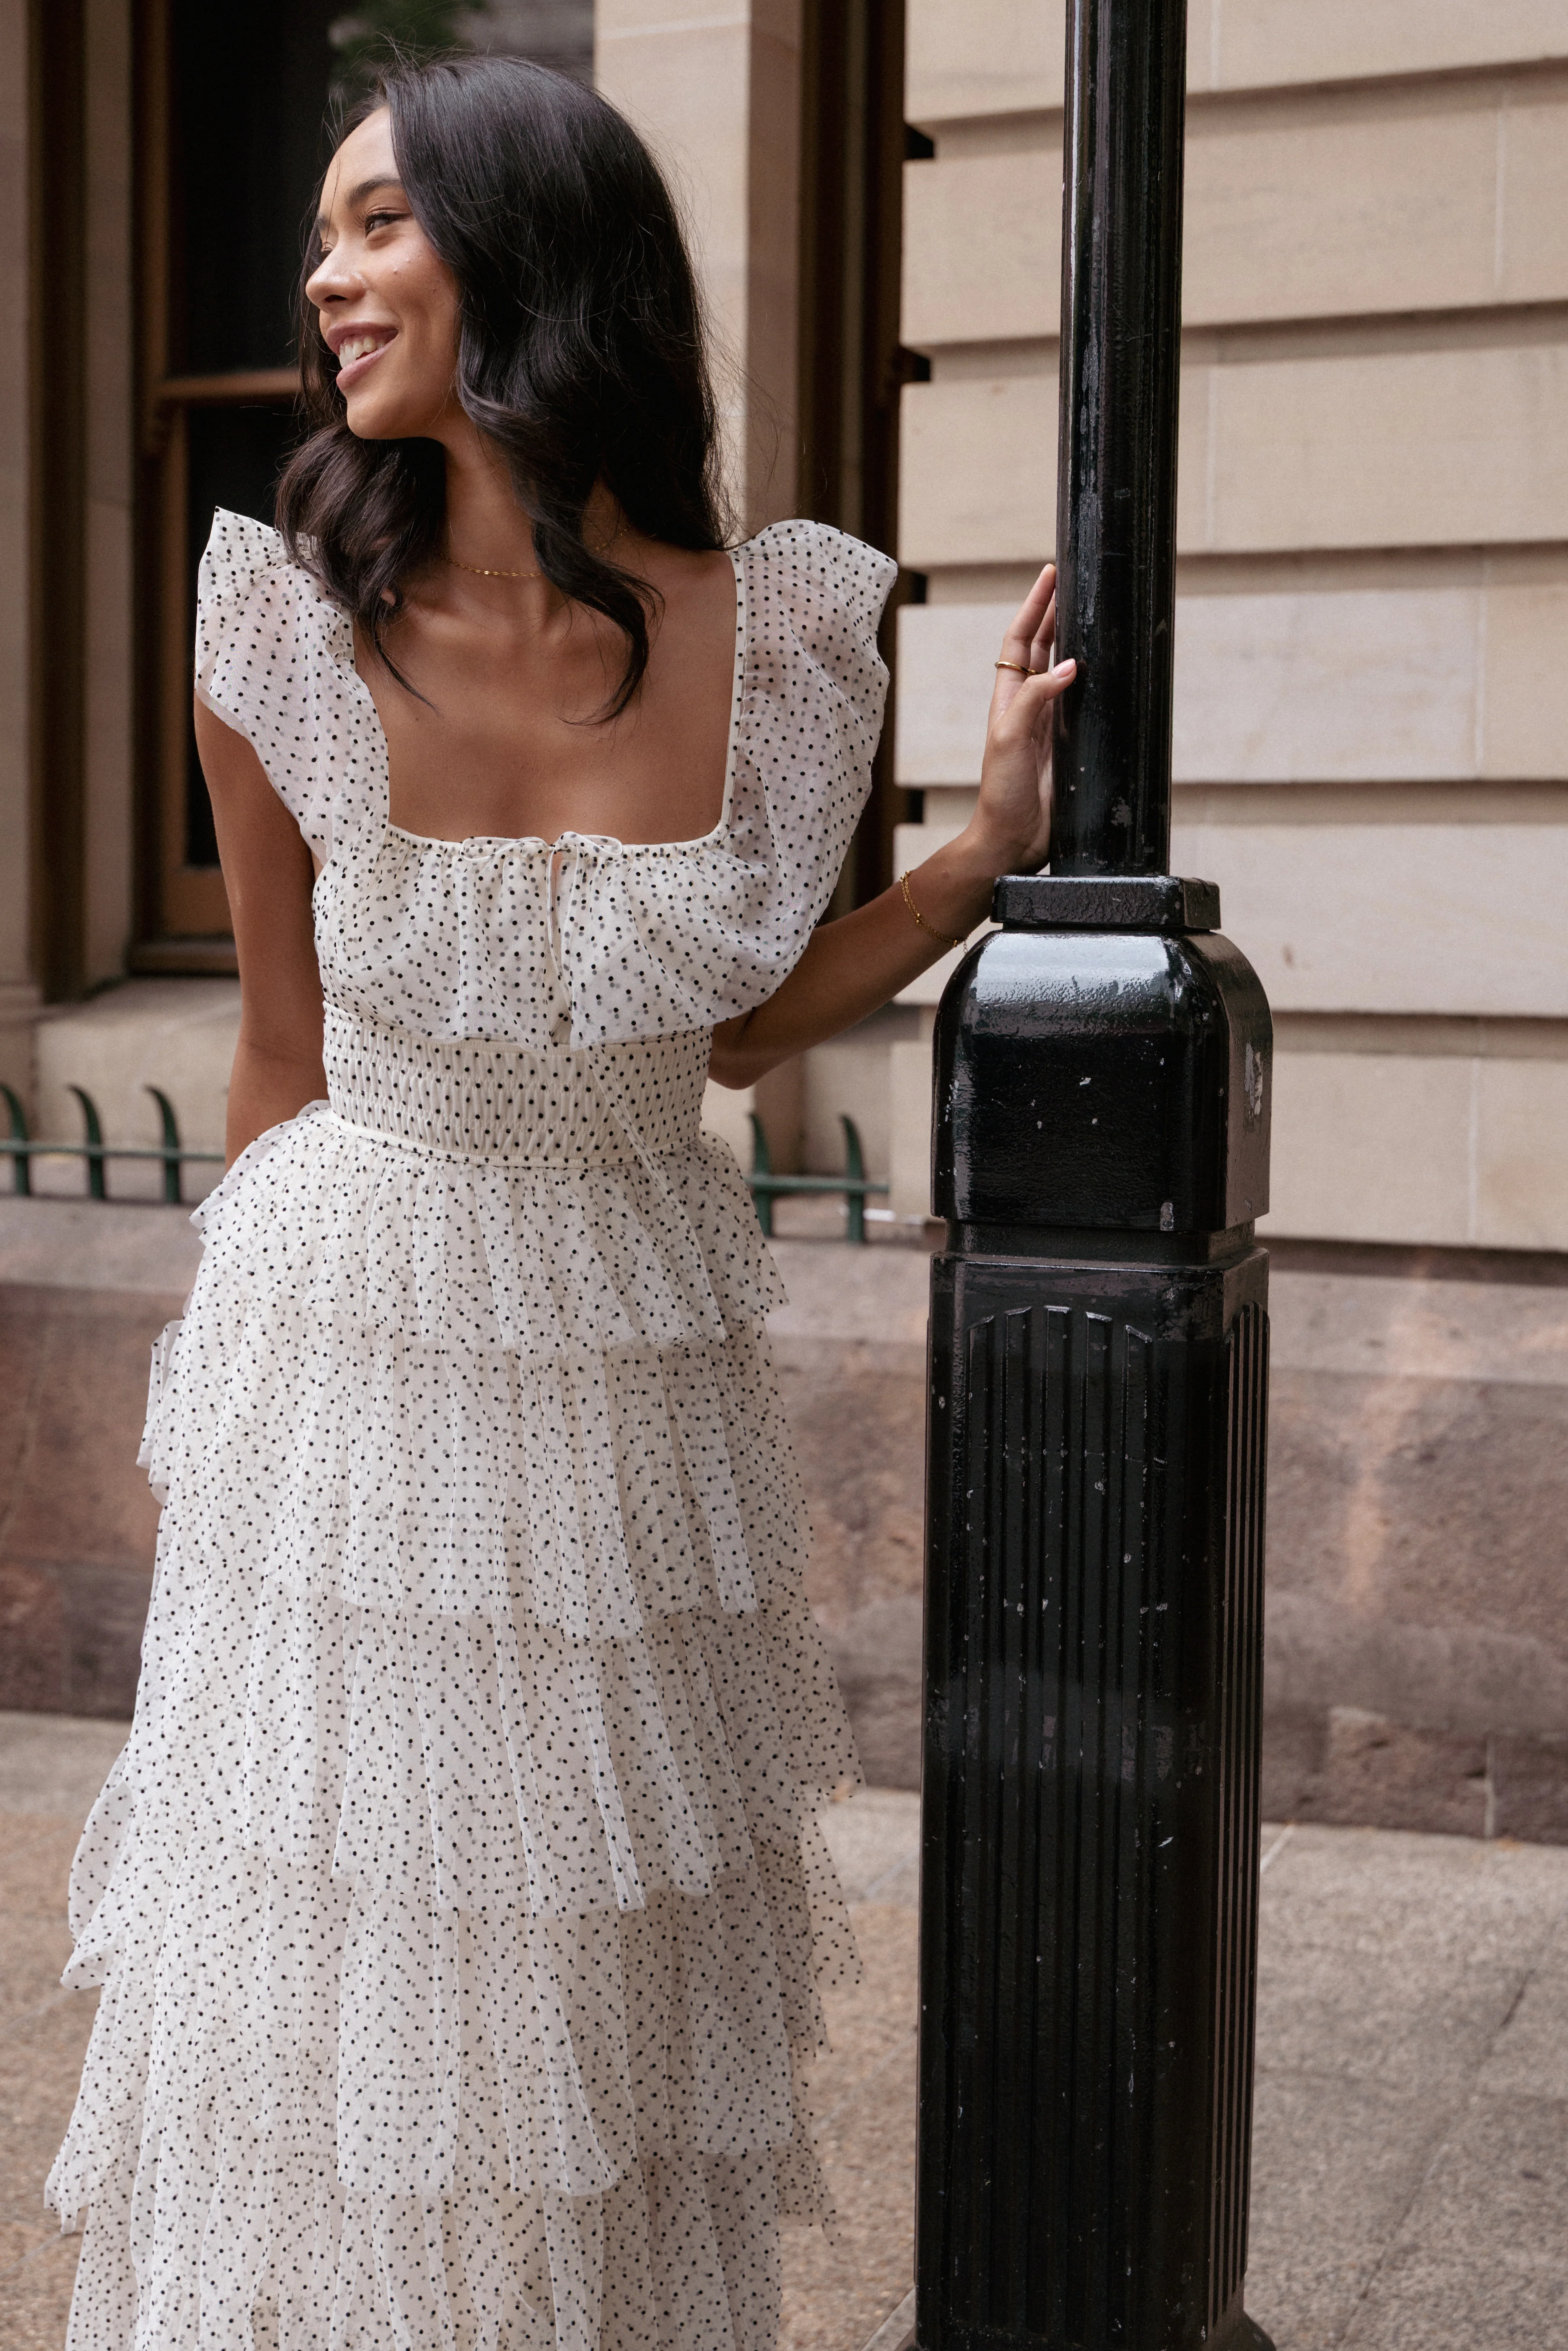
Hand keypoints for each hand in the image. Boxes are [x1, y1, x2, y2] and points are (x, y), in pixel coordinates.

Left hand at [960, 564, 1075, 877]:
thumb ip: (1035, 699)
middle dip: (1054, 612)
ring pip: (1061, 670)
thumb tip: (1067, 664)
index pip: (1019, 641)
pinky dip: (1094, 679)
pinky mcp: (1068, 744)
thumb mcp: (1009, 739)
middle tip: (1072, 580)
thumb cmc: (1001, 793)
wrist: (1012, 839)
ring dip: (1072, 639)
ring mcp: (1050, 723)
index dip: (1034, 607)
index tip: (1051, 575)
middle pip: (1040, 647)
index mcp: (1008, 699)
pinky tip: (1106, 667)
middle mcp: (1028, 706)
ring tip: (1088, 608)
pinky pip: (1083, 702)